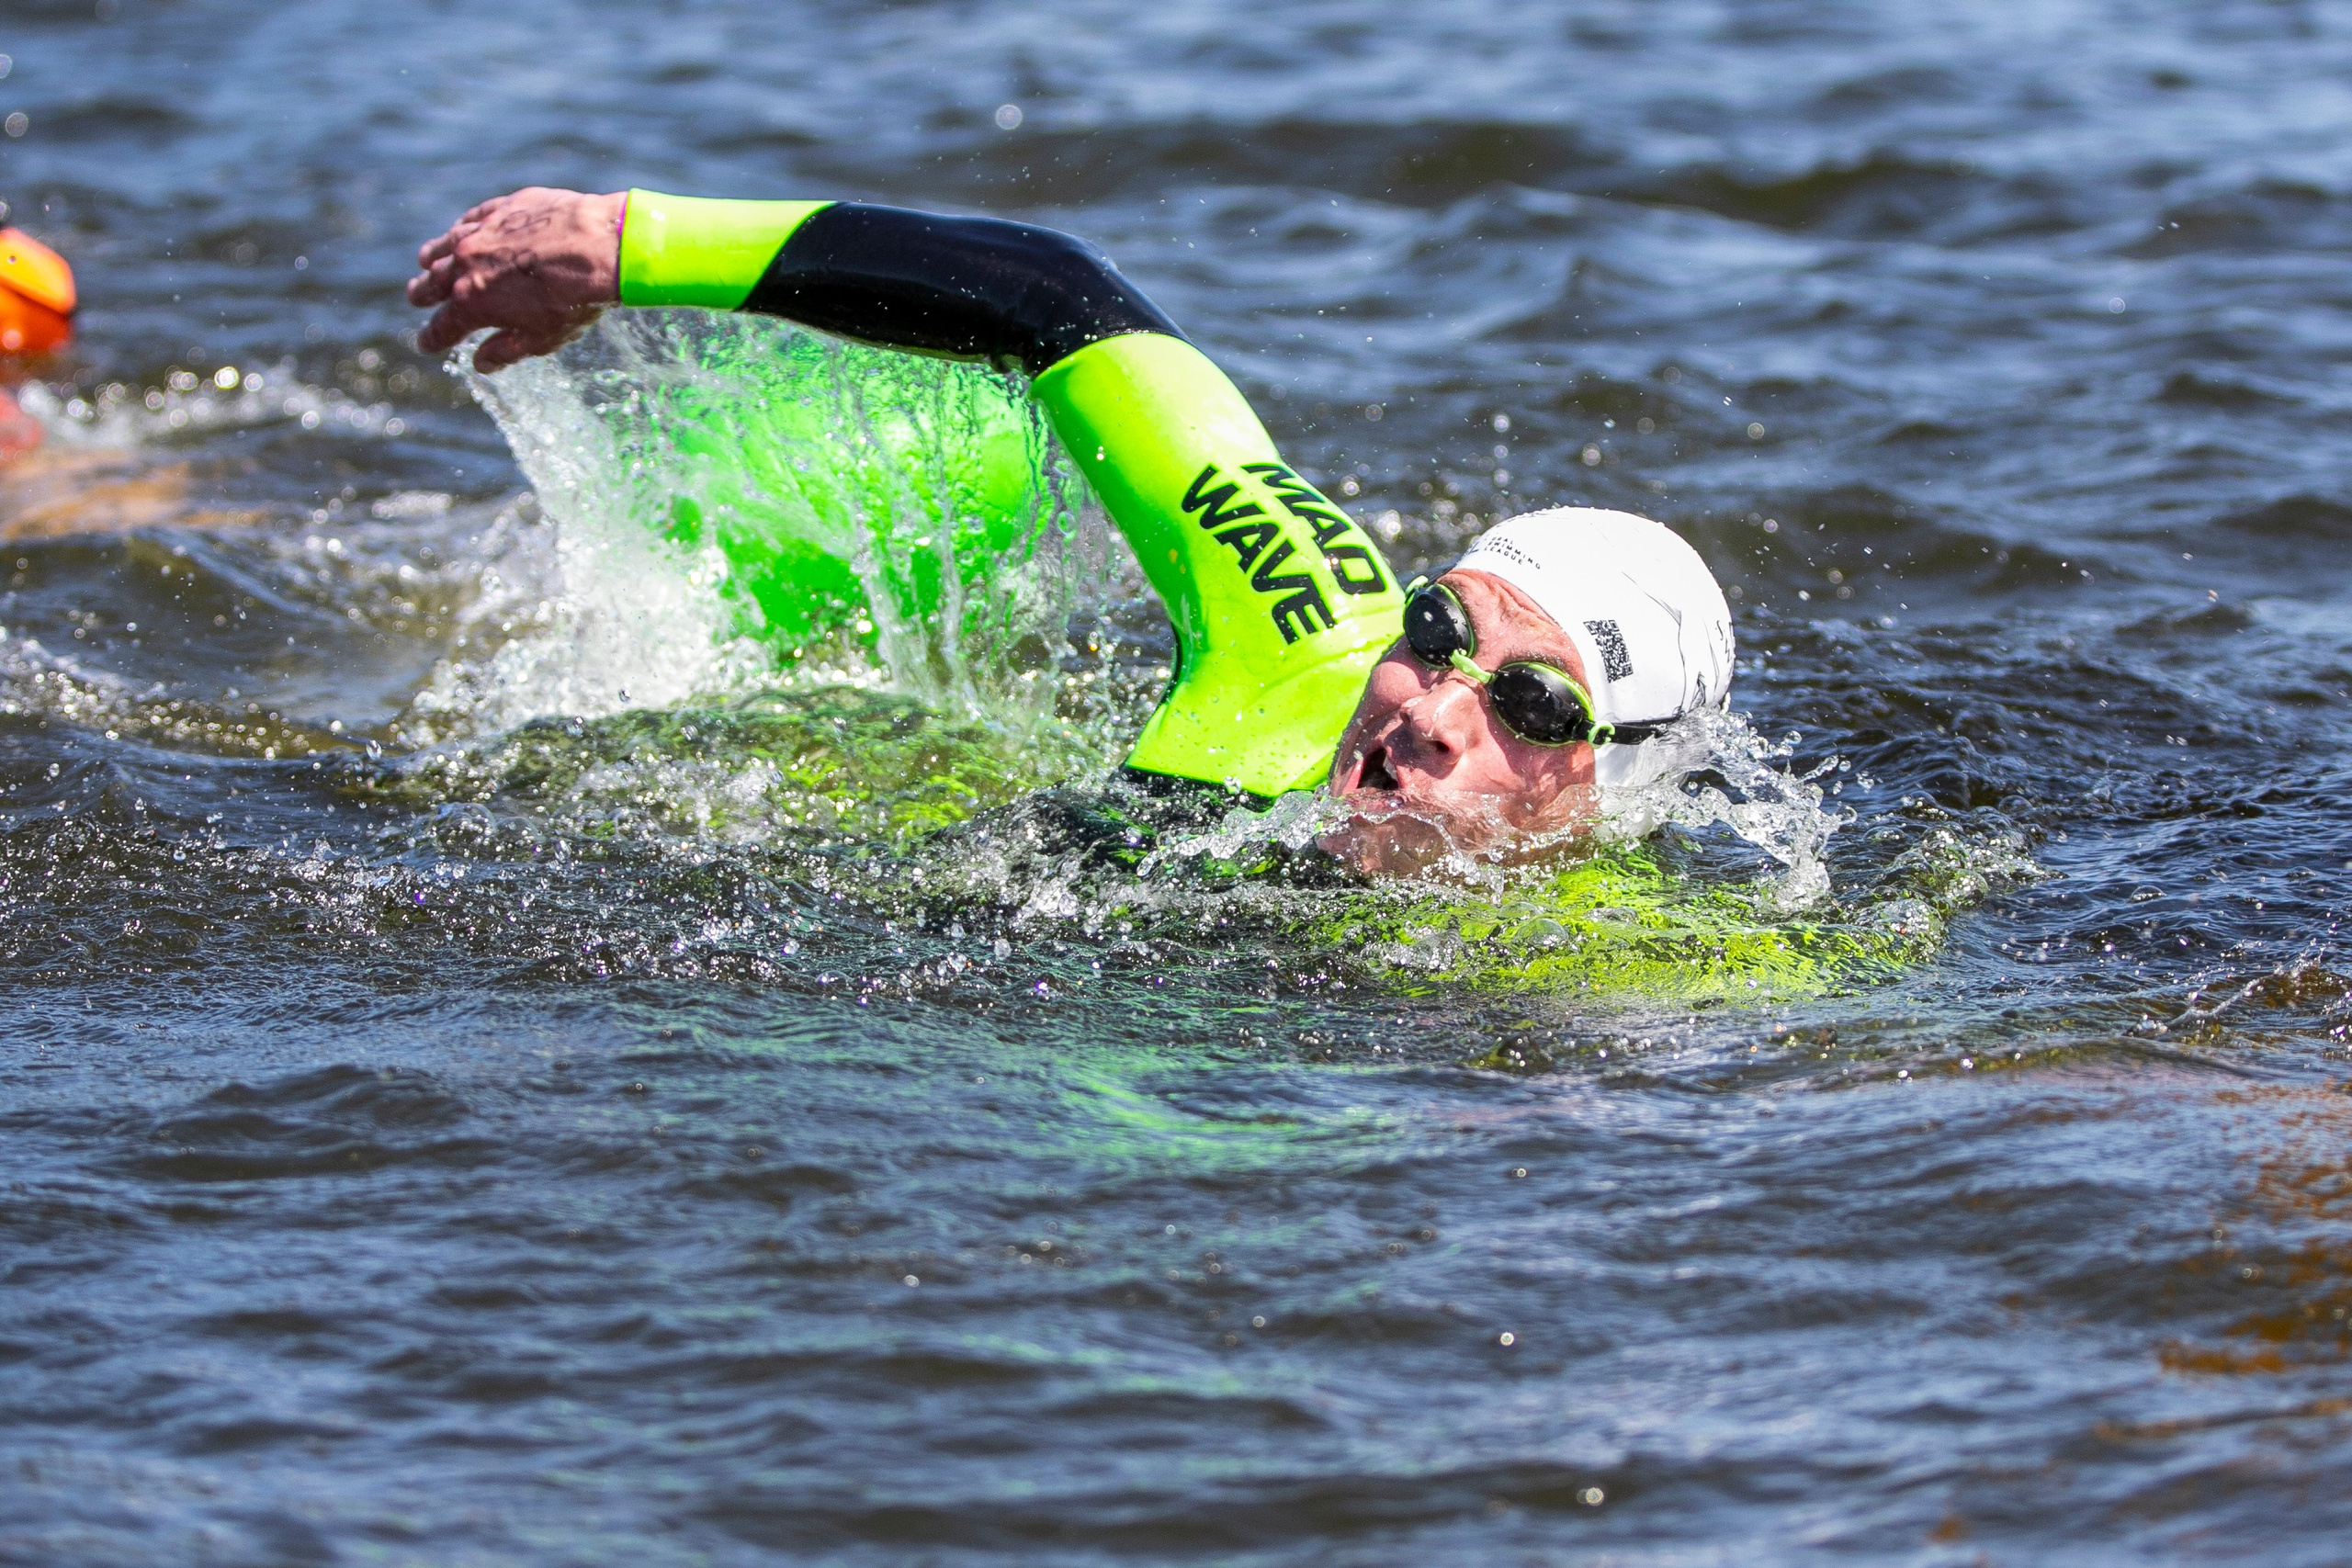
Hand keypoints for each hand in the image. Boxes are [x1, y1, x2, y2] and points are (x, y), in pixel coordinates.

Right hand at [407, 187, 624, 371]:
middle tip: (416, 299)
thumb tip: (480, 363)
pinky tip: (459, 232)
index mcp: (473, 303)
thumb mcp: (542, 339)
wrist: (600, 247)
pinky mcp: (501, 208)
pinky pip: (471, 219)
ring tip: (424, 263)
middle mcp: (466, 264)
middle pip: (434, 283)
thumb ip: (506, 351)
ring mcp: (481, 232)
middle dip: (423, 295)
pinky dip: (461, 229)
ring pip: (446, 246)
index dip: (433, 338)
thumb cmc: (575, 299)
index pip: (443, 326)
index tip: (426, 345)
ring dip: (433, 258)